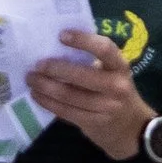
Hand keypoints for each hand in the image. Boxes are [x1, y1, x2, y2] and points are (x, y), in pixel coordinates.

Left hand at [26, 26, 152, 159]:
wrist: (130, 127)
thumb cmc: (114, 90)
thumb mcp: (112, 72)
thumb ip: (91, 61)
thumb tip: (55, 46)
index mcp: (120, 67)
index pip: (105, 49)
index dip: (83, 41)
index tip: (61, 35)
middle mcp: (116, 86)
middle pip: (81, 76)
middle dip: (54, 69)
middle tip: (36, 64)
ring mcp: (106, 107)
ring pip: (69, 95)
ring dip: (45, 86)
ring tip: (31, 79)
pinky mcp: (93, 123)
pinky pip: (65, 111)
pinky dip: (47, 102)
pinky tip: (36, 95)